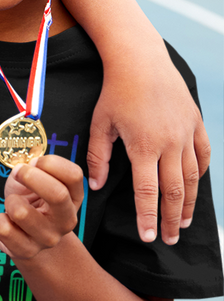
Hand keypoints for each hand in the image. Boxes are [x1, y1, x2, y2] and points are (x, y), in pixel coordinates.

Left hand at [0, 155, 84, 262]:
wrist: (24, 236)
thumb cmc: (29, 202)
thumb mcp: (35, 181)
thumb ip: (36, 169)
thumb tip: (32, 164)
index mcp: (73, 198)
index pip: (74, 175)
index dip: (50, 162)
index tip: (34, 162)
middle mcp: (66, 219)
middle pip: (57, 194)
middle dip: (30, 177)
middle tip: (18, 173)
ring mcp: (48, 238)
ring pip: (22, 212)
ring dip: (10, 201)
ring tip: (13, 203)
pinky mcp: (27, 251)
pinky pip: (4, 229)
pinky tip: (7, 220)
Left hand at [88, 60, 208, 244]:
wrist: (141, 61)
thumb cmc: (114, 93)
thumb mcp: (99, 124)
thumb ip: (97, 157)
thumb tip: (96, 186)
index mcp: (144, 146)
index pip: (147, 192)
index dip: (148, 217)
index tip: (149, 237)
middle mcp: (170, 143)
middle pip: (175, 191)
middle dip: (172, 219)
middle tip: (170, 239)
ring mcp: (186, 133)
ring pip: (194, 177)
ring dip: (190, 202)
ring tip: (184, 222)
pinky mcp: (196, 123)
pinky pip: (204, 154)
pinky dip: (201, 173)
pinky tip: (194, 187)